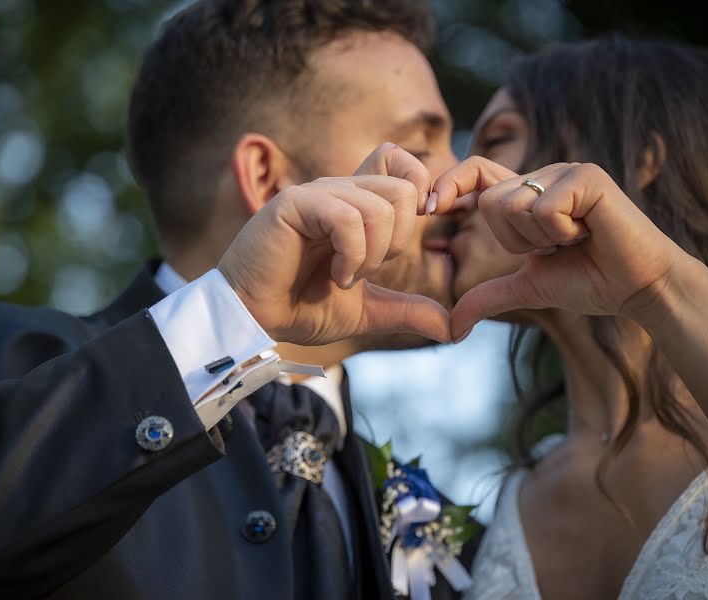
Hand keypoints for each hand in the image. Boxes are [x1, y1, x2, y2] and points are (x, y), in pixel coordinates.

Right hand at [218, 143, 451, 344]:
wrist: (255, 319)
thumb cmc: (301, 308)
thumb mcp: (366, 311)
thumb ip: (407, 312)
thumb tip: (452, 329)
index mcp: (357, 204)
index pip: (401, 162)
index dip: (421, 191)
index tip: (412, 234)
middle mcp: (339, 190)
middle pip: (404, 188)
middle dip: (398, 241)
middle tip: (367, 270)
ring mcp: (317, 194)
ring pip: (379, 205)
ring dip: (371, 254)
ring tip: (345, 277)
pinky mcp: (295, 204)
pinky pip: (348, 217)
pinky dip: (351, 255)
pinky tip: (334, 275)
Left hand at [431, 159, 688, 337]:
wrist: (638, 289)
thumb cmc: (590, 282)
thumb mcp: (527, 287)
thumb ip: (487, 296)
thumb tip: (450, 328)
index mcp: (529, 194)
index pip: (477, 172)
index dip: (449, 183)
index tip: (429, 210)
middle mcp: (545, 175)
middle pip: (490, 202)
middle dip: (516, 240)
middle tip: (556, 247)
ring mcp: (567, 171)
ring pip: (514, 205)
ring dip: (541, 239)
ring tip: (576, 240)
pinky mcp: (587, 177)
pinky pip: (544, 210)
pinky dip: (561, 233)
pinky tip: (590, 234)